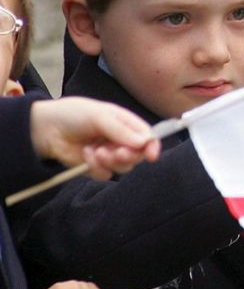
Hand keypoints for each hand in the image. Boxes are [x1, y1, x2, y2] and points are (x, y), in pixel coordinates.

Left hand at [30, 96, 160, 179]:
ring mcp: (109, 155)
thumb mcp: (100, 116)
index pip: (147, 137)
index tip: (151, 155)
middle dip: (129, 155)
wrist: (46, 128)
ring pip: (123, 167)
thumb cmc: (74, 114)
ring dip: (110, 161)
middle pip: (137, 155)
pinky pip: (105, 174)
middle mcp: (121, 141)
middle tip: (117, 153)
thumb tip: (144, 142)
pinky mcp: (95, 167)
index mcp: (127, 125)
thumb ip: (122, 130)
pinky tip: (85, 154)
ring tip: (96, 151)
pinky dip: (96, 166)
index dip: (152, 146)